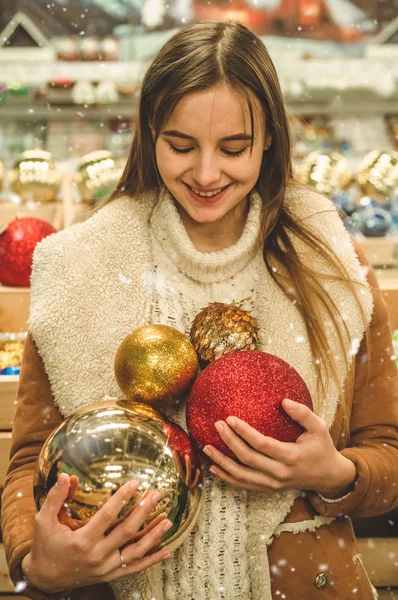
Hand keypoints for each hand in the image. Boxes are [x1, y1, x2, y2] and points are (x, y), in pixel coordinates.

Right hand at [22, 474, 172, 592]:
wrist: (45, 579)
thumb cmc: (46, 546)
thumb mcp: (44, 521)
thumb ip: (55, 498)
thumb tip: (66, 475)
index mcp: (82, 540)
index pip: (107, 516)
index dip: (122, 498)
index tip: (135, 483)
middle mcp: (97, 556)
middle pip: (126, 531)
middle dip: (144, 511)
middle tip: (156, 494)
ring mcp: (106, 568)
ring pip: (135, 551)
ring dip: (153, 535)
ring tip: (168, 520)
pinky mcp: (110, 575)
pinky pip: (135, 568)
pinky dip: (152, 560)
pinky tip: (167, 551)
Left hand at [203, 398, 356, 496]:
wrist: (329, 477)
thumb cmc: (323, 448)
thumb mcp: (320, 427)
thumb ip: (303, 414)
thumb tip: (284, 401)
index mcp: (291, 456)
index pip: (261, 444)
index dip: (244, 432)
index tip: (230, 418)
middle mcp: (280, 473)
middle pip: (247, 459)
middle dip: (229, 442)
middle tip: (217, 425)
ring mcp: (273, 484)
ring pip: (242, 476)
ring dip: (222, 462)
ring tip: (206, 448)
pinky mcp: (269, 488)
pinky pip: (244, 485)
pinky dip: (228, 478)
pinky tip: (214, 467)